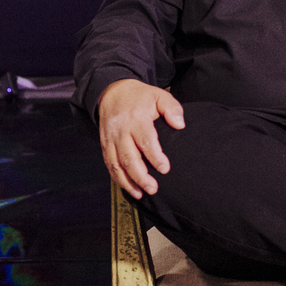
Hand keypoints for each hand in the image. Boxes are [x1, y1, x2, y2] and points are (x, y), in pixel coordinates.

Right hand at [97, 79, 184, 198]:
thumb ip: (171, 108)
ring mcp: (111, 139)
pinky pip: (109, 165)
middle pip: (129, 157)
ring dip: (128, 181)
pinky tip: (129, 188)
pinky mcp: (105, 145)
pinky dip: (118, 179)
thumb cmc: (140, 97)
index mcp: (136, 118)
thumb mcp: (158, 96)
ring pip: (117, 164)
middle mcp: (121, 130)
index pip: (145, 140)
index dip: (155, 156)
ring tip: (141, 193)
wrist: (112, 92)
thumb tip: (180, 125)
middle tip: (153, 188)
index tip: (164, 169)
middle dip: (140, 176)